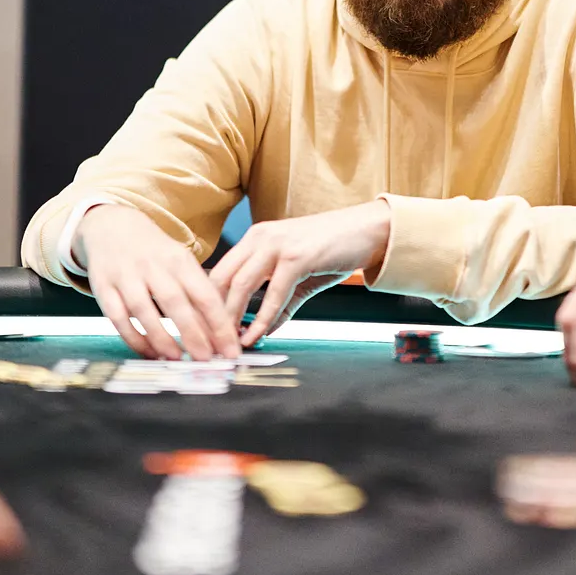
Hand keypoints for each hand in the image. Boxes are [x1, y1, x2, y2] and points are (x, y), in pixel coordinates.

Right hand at [75, 203, 238, 359]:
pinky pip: (118, 318)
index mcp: (179, 260)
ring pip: (144, 311)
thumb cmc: (154, 251)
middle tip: (206, 359)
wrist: (111, 226)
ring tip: (177, 359)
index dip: (219, 325)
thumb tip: (219, 332)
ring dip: (162, 338)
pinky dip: (134, 338)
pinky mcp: (104, 288)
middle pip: (175, 302)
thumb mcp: (180, 262)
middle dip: (193, 334)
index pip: (205, 294)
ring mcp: (126, 277)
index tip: (229, 349)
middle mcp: (153, 266)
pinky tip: (149, 352)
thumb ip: (197, 293)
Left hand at [211, 200, 391, 345]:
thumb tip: (263, 331)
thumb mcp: (300, 275)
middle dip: (212, 315)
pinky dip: (263, 317)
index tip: (206, 329)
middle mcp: (260, 237)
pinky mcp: (297, 256)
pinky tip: (258, 335)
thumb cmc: (335, 248)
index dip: (207, 303)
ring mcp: (278, 244)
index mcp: (256, 238)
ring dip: (231, 319)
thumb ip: (281, 303)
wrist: (369, 230)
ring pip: (241, 284)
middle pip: (221, 279)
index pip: (219, 272)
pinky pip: (274, 292)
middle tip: (211, 344)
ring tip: (229, 345)